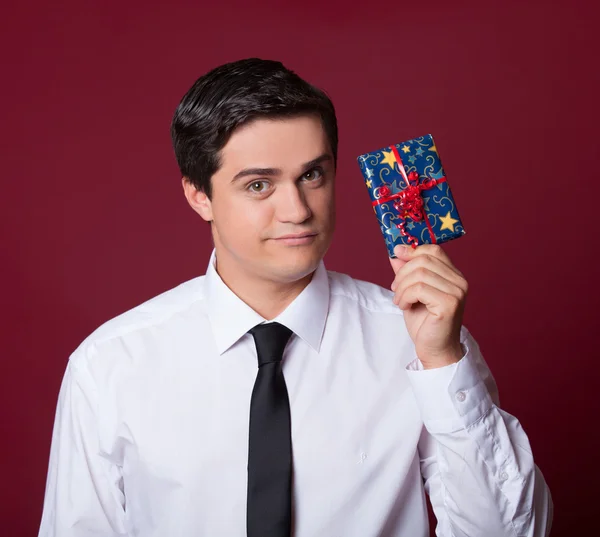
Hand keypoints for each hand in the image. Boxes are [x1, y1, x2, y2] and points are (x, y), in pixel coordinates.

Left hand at [389, 244, 467, 368]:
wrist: (434, 350)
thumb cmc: (424, 323)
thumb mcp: (411, 292)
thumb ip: (407, 272)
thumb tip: (397, 252)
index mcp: (453, 275)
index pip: (434, 250)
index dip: (413, 249)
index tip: (396, 253)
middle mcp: (459, 281)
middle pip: (423, 260)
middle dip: (402, 273)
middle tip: (395, 289)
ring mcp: (457, 292)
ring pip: (419, 274)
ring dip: (402, 287)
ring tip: (399, 301)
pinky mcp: (449, 304)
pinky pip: (419, 289)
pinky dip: (405, 296)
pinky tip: (405, 306)